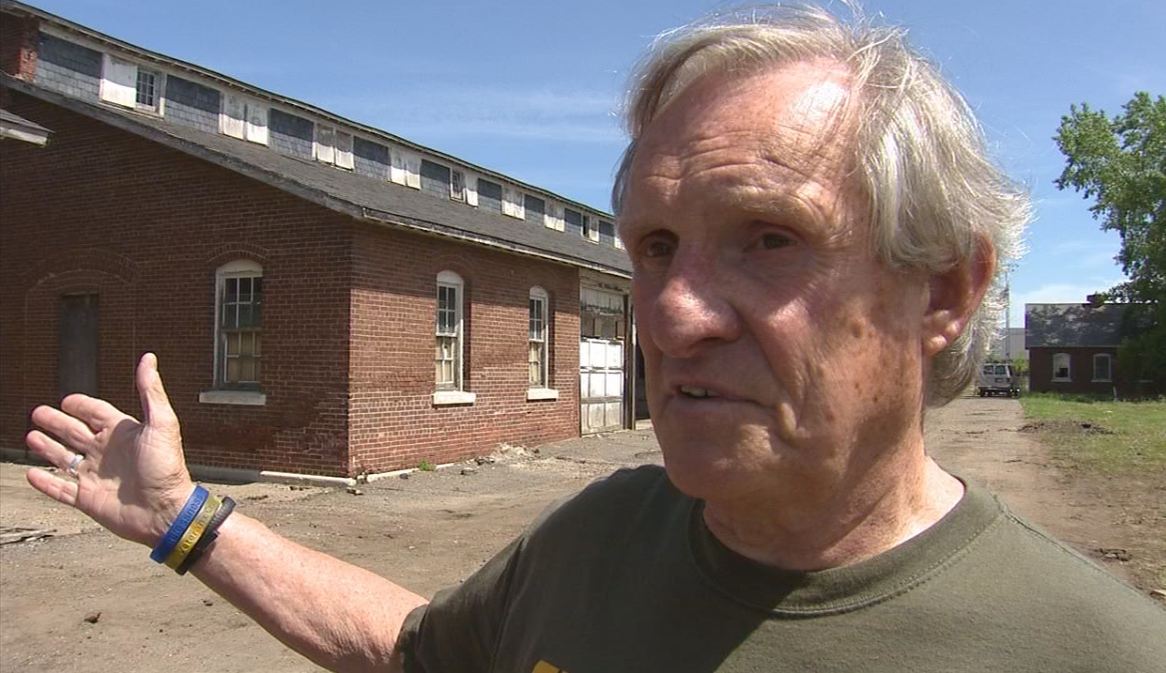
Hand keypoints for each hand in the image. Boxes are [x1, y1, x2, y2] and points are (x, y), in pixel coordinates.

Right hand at [25, 353, 194, 547]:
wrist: (166, 511)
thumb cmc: (167, 468)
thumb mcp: (161, 423)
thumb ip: (150, 391)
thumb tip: (148, 358)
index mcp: (123, 432)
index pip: (96, 413)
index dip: (81, 405)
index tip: (67, 400)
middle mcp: (107, 452)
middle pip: (74, 432)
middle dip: (56, 422)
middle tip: (38, 412)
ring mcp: (96, 476)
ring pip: (64, 458)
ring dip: (47, 447)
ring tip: (30, 436)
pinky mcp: (88, 499)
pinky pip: (61, 489)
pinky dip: (45, 482)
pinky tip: (31, 473)